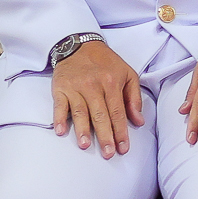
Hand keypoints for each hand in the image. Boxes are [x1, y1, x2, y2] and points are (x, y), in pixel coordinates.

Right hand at [51, 41, 144, 158]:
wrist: (79, 45)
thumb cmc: (106, 62)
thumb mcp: (127, 74)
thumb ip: (134, 98)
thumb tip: (139, 121)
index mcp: (112, 82)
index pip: (118, 112)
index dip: (121, 131)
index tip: (123, 148)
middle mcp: (93, 86)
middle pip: (100, 115)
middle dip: (105, 136)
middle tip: (108, 153)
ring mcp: (75, 88)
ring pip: (80, 112)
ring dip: (82, 129)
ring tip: (85, 145)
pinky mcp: (60, 89)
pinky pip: (59, 106)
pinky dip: (59, 118)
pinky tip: (61, 131)